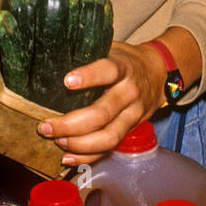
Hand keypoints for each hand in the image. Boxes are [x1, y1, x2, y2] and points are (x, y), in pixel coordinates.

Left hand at [37, 41, 168, 164]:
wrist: (159, 73)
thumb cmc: (125, 60)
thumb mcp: (111, 48)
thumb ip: (87, 53)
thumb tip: (50, 56)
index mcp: (123, 67)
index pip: (108, 71)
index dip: (89, 76)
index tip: (67, 81)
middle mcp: (130, 93)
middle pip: (102, 113)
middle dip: (71, 124)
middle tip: (46, 126)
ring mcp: (133, 114)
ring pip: (108, 137)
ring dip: (79, 144)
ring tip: (57, 141)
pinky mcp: (131, 130)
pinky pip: (110, 148)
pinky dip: (89, 157)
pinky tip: (68, 157)